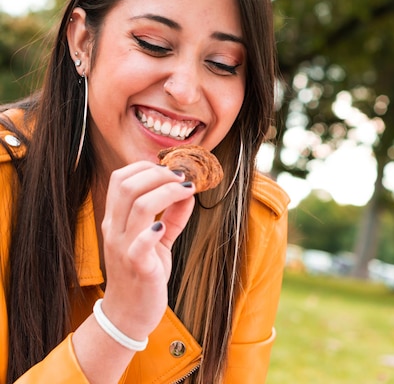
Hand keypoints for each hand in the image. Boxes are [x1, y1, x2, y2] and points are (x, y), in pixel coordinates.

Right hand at [98, 161, 195, 340]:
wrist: (129, 315)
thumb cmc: (143, 273)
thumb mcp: (158, 240)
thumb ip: (172, 216)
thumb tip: (188, 192)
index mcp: (116, 220)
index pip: (121, 178)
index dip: (147, 167)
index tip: (172, 170)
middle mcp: (115, 230)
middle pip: (129, 185)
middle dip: (159, 174)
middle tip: (183, 178)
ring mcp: (123, 248)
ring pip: (139, 206)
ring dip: (167, 192)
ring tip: (186, 191)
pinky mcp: (137, 267)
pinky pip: (140, 244)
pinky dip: (154, 230)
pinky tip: (165, 227)